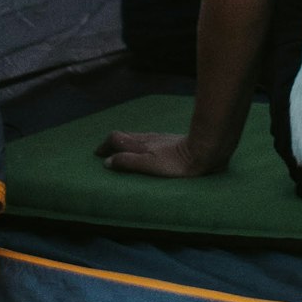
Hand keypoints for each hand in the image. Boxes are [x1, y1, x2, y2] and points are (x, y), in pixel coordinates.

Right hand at [97, 129, 220, 178]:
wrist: (204, 151)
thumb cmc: (177, 162)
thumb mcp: (149, 165)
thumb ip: (128, 162)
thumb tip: (107, 161)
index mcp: (141, 144)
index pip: (116, 138)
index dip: (105, 145)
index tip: (97, 155)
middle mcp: (148, 138)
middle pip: (125, 136)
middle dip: (113, 144)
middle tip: (104, 153)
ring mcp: (160, 138)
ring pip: (137, 137)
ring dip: (126, 144)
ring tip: (121, 152)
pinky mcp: (171, 141)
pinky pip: (149, 139)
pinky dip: (140, 144)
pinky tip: (147, 150)